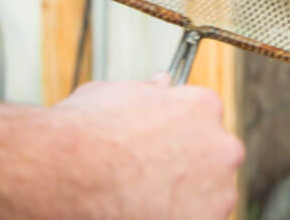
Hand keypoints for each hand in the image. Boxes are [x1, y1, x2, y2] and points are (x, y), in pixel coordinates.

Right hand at [53, 73, 244, 219]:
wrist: (69, 173)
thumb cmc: (88, 131)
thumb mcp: (116, 93)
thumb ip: (149, 92)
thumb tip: (160, 84)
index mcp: (203, 107)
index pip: (203, 116)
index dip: (177, 128)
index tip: (159, 140)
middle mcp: (221, 147)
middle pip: (212, 154)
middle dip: (186, 162)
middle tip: (150, 170)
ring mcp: (218, 191)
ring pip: (208, 193)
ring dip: (184, 194)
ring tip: (142, 195)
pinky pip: (196, 219)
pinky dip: (174, 216)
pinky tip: (143, 210)